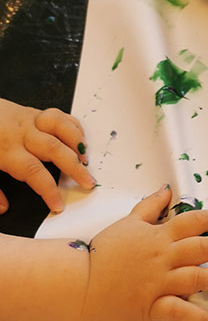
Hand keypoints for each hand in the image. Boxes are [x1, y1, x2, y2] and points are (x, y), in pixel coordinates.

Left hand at [0, 99, 94, 213]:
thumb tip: (3, 208)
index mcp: (7, 151)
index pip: (34, 172)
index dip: (49, 190)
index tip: (58, 205)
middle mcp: (22, 135)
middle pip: (54, 150)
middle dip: (75, 168)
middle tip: (88, 182)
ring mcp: (30, 121)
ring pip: (61, 128)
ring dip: (77, 143)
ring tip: (85, 159)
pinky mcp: (34, 112)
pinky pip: (60, 116)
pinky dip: (74, 127)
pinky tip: (79, 141)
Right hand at [83, 185, 207, 320]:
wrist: (79, 285)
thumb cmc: (104, 253)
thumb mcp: (127, 222)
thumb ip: (150, 206)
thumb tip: (167, 189)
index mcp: (158, 235)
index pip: (191, 222)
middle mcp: (163, 257)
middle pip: (202, 249)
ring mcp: (159, 282)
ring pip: (198, 277)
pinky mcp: (152, 306)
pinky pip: (181, 311)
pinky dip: (200, 317)